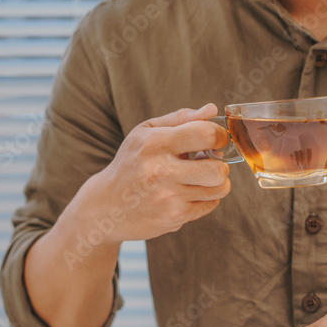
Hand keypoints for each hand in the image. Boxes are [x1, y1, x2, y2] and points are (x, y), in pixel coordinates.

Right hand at [79, 103, 230, 242]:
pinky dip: (206, 197)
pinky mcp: (174, 218)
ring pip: (219, 188)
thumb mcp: (145, 133)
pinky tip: (190, 191)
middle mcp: (161, 172)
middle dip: (220, 163)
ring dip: (216, 181)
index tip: (216, 139)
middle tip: (208, 161)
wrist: (105, 207)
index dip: (220, 135)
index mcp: (155, 143)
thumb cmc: (130, 164)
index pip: (206, 134)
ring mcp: (168, 198)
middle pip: (219, 169)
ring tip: (200, 176)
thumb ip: (180, 118)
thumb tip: (212, 109)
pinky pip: (210, 205)